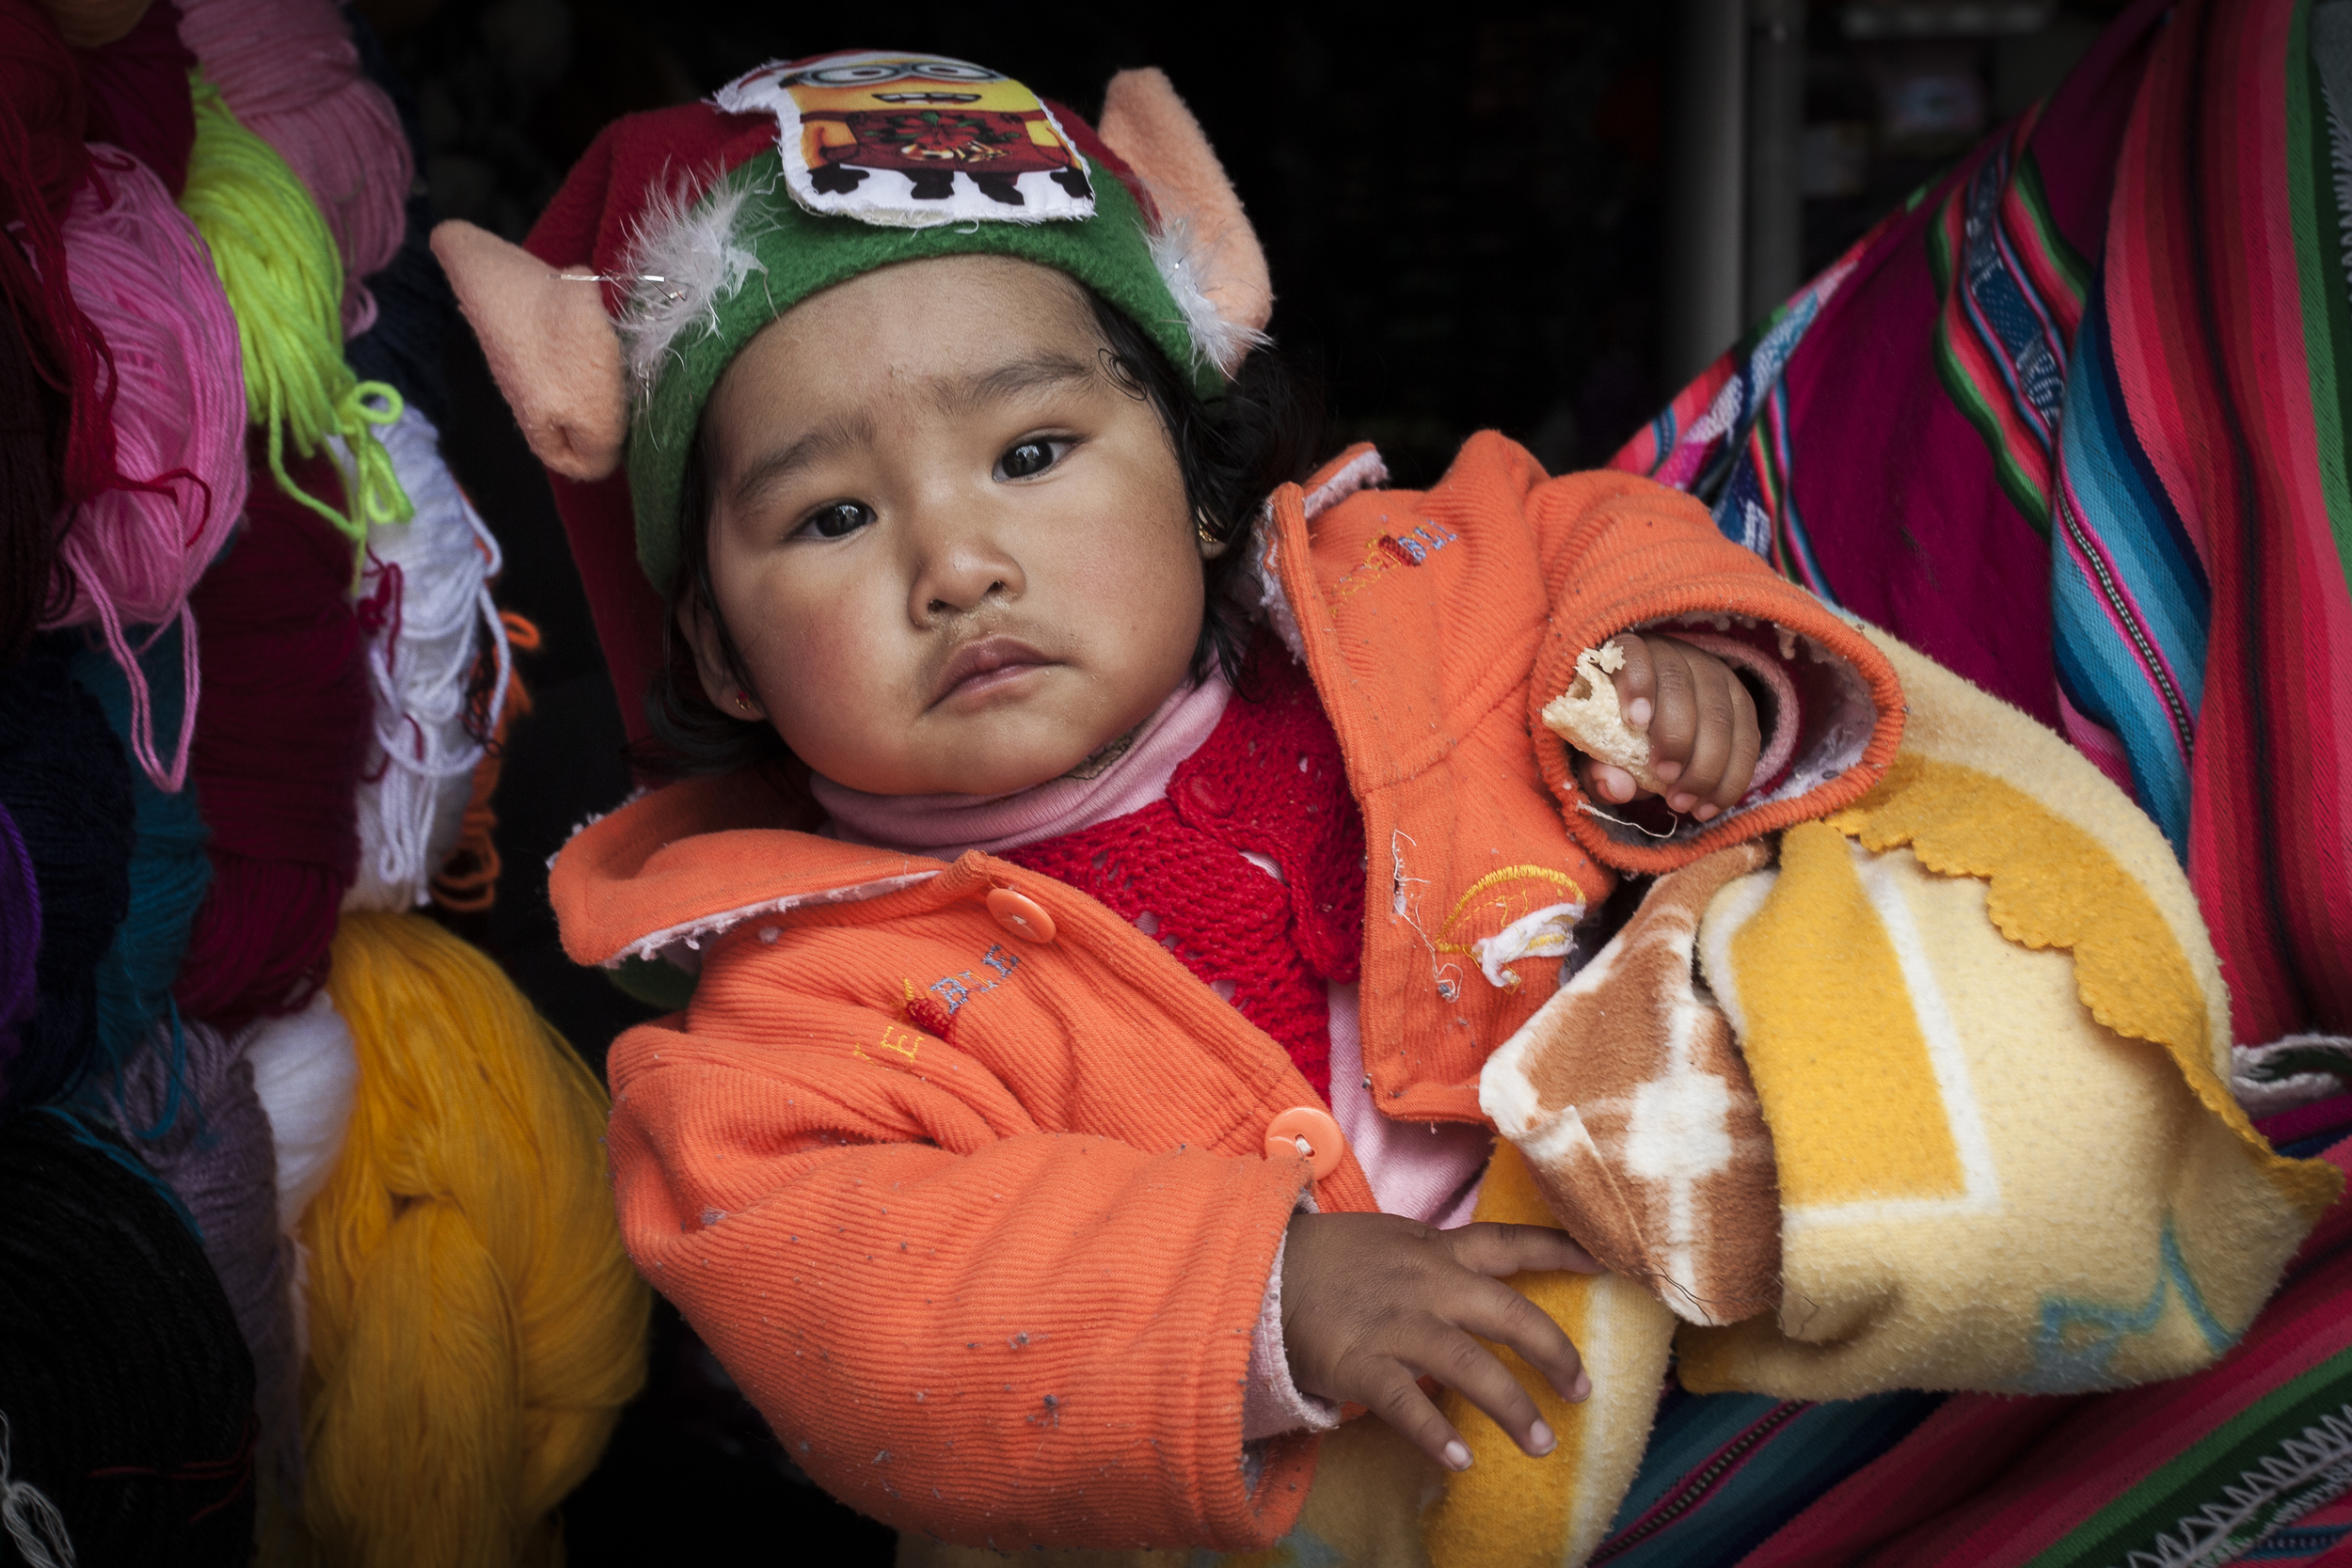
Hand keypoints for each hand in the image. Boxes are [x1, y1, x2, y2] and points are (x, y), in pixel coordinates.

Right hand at [1280, 1212, 1599, 1470]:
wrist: (1259, 1267)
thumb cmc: (1330, 1259)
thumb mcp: (1392, 1240)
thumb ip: (1438, 1259)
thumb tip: (1480, 1279)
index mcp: (1438, 1249)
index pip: (1511, 1244)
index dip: (1561, 1252)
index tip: (1605, 1264)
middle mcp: (1428, 1282)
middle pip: (1509, 1313)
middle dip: (1555, 1353)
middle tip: (1581, 1389)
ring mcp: (1395, 1322)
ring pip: (1471, 1364)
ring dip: (1513, 1407)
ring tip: (1541, 1443)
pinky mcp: (1359, 1360)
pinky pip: (1404, 1403)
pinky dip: (1434, 1433)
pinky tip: (1459, 1460)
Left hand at [1577, 635, 1761, 820]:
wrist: (1650, 732)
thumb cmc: (1613, 736)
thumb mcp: (1594, 755)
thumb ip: (1596, 770)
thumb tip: (1617, 788)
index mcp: (1627, 655)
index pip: (1633, 654)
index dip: (1637, 683)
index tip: (1635, 723)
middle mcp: (1674, 655)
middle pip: (1681, 685)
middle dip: (1676, 737)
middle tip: (1664, 779)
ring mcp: (1712, 675)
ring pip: (1720, 713)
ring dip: (1706, 765)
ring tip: (1684, 802)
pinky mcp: (1739, 701)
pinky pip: (1747, 738)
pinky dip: (1731, 778)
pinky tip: (1710, 805)